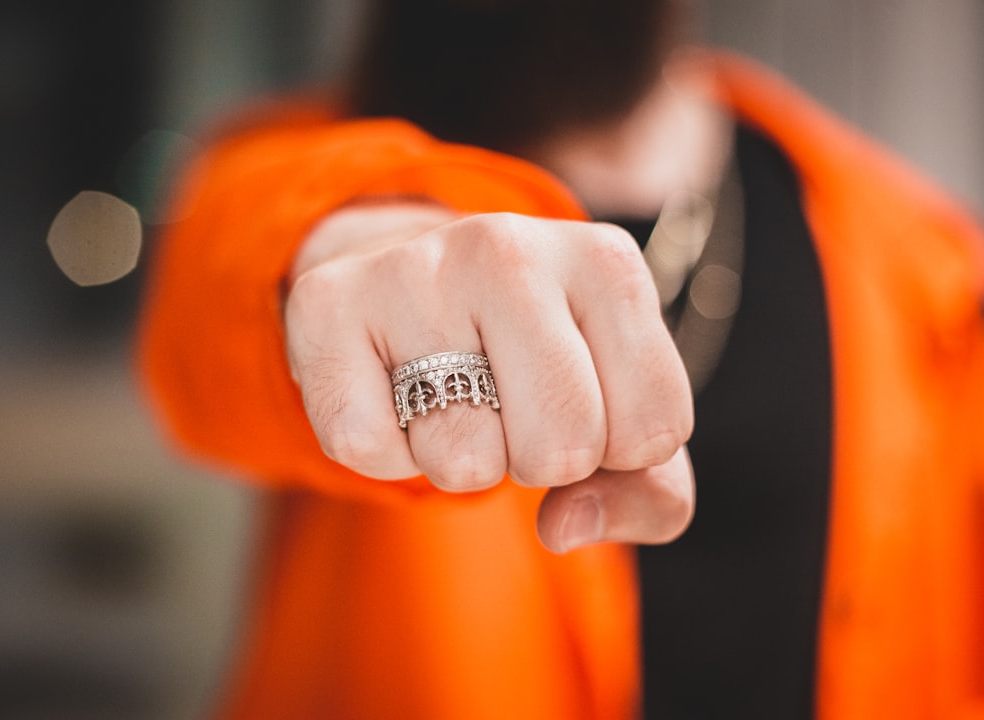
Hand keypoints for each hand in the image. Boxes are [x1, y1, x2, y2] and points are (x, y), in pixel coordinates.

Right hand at [284, 206, 694, 551]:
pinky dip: (386, 455)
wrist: (417, 282)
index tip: (583, 402)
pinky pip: (368, 450)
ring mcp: (415, 267)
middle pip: (562, 448)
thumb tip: (565, 525)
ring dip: (462, 460)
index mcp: (605, 263)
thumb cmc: (539, 361)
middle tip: (511, 408)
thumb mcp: (622, 414)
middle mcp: (510, 247)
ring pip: (464, 460)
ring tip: (453, 396)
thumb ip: (651, 496)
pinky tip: (394, 396)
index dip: (617, 450)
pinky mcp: (329, 301)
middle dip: (538, 461)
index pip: (654, 431)